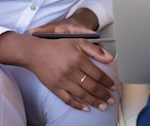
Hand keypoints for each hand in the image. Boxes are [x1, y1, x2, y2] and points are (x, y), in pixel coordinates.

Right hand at [0, 31, 115, 111]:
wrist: (36, 53)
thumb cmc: (57, 46)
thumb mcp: (78, 41)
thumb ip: (95, 50)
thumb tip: (110, 58)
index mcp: (79, 59)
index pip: (98, 74)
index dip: (107, 82)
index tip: (113, 86)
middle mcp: (72, 71)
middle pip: (92, 86)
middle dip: (103, 94)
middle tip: (111, 100)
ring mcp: (63, 81)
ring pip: (82, 94)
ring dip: (94, 101)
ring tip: (102, 106)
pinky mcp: (55, 88)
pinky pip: (68, 100)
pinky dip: (78, 105)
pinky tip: (86, 108)